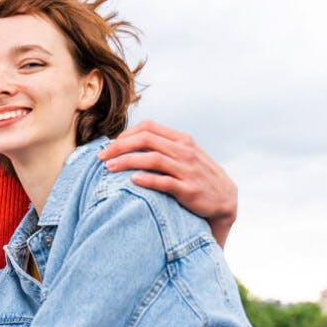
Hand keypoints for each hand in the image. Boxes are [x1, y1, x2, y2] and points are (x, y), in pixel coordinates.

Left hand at [98, 120, 236, 246]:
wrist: (226, 200)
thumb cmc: (199, 176)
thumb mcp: (186, 155)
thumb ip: (164, 147)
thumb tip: (131, 143)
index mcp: (181, 140)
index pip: (148, 127)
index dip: (126, 134)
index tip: (111, 146)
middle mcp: (185, 151)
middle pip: (145, 140)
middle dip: (119, 147)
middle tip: (101, 157)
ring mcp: (187, 170)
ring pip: (152, 159)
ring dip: (127, 162)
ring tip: (109, 168)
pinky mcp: (188, 190)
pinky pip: (164, 182)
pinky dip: (147, 180)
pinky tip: (132, 181)